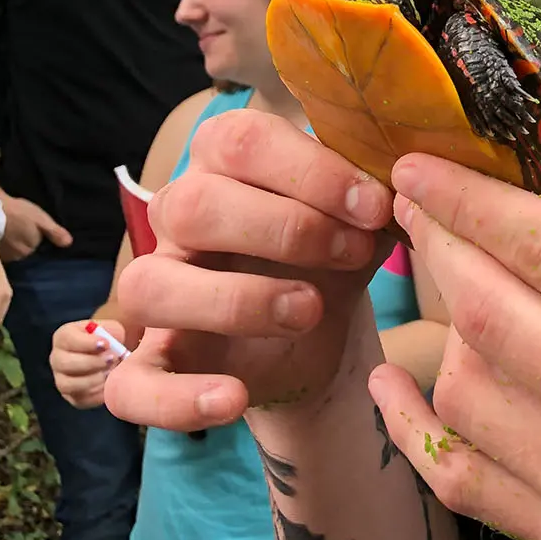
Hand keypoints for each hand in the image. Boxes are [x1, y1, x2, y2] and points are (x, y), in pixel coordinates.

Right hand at [0, 194, 72, 260]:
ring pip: (13, 251)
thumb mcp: (40, 218)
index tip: (27, 223)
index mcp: (30, 249)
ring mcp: (3, 256)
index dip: (33, 233)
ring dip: (12, 242)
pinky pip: (1, 252)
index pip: (36, 244)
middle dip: (22, 240)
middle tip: (16, 225)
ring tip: (7, 229)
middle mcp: (17, 257)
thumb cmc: (17, 212)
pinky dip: (1, 244)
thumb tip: (68, 243)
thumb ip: (54, 232)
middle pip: (24, 249)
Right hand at [52, 318, 128, 407]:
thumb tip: (111, 344)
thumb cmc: (108, 340)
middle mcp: (58, 358)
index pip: (67, 338)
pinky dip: (96, 394)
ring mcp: (62, 379)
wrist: (109, 357)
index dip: (86, 342)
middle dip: (91, 362)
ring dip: (92, 380)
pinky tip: (109, 385)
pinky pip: (79, 400)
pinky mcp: (71, 397)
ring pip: (68, 385)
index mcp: (64, 337)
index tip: (106, 344)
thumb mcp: (111, 329)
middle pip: (65, 363)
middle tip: (112, 359)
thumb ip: (111, 332)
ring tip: (110, 372)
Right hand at [104, 109, 395, 430]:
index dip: (311, 171)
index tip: (375, 205)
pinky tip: (232, 399)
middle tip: (352, 250)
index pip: (241, 140)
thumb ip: (373, 202)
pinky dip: (176, 399)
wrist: (314, 337)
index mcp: (224, 164)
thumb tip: (410, 186)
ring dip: (236, 300)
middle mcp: (176, 216)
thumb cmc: (328, 254)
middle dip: (285, 227)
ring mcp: (156, 290)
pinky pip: (130, 387)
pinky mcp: (152, 364)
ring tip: (309, 311)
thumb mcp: (357, 222)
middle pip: (194, 204)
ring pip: (151, 285)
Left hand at [365, 77, 540, 539]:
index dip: (465, 197)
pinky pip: (459, 477)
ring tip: (444, 284)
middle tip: (412, 207)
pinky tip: (397, 382)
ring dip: (435, 325)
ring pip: (465, 389)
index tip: (418, 165)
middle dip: (435, 244)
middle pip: (486, 309)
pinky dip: (413, 427)